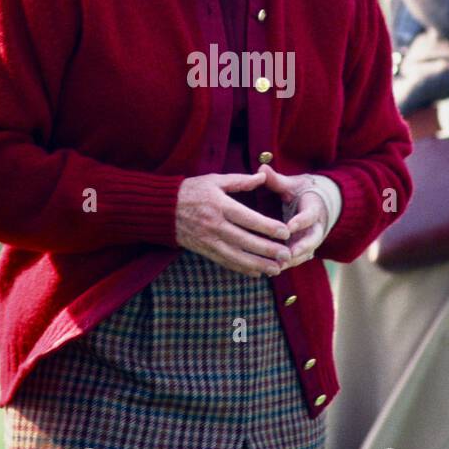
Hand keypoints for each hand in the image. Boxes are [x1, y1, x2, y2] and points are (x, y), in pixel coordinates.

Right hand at [175, 170, 292, 276]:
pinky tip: (257, 272)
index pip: (248, 218)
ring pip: (237, 256)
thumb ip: (240, 180)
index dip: (267, 226)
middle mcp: (215, 225)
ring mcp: (209, 240)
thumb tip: (262, 176)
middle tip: (287, 255)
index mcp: (220, 205)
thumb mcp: (215, 180)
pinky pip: (225, 262)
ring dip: (258, 264)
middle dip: (268, 250)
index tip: (285, 232)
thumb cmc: (192, 190)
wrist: (162, 209)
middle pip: (245, 241)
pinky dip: (242, 269)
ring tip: (276, 269)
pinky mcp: (204, 250)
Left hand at [256, 165, 327, 266]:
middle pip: (312, 240)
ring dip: (292, 260)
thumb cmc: (302, 192)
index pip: (309, 216)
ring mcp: (312, 240)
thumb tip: (261, 168)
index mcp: (314, 208)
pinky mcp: (305, 249)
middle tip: (287, 255)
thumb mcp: (292, 184)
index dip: (300, 222)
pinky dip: (287, 264)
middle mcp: (316, 227)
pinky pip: (298, 259)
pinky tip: (271, 270)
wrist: (320, 204)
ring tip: (276, 266)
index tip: (289, 227)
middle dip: (300, 248)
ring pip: (305, 253)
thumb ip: (277, 180)